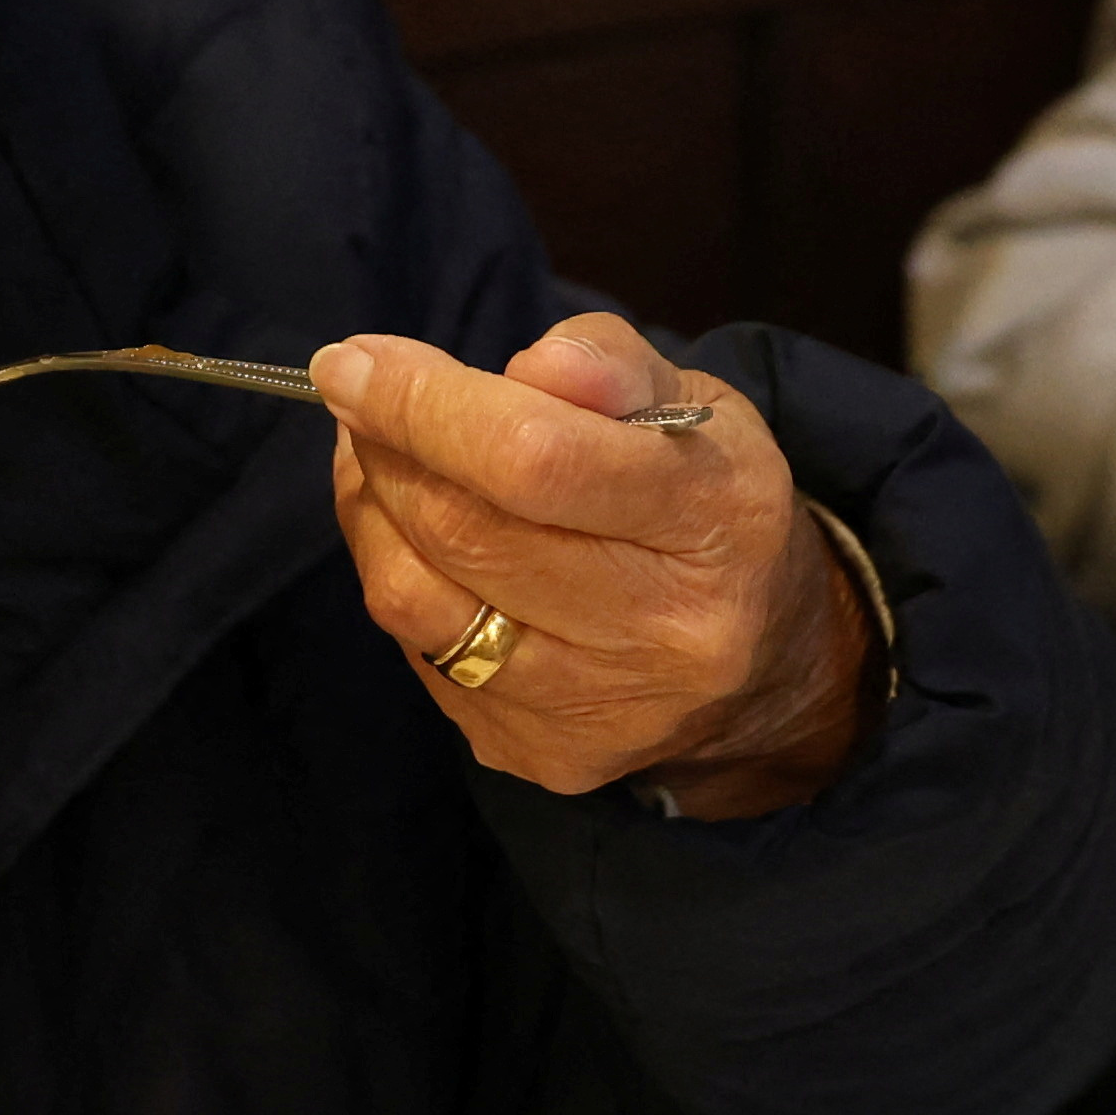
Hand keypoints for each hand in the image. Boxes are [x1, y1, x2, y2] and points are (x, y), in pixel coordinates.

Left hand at [317, 313, 868, 818]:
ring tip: (381, 461)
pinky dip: (397, 578)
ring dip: (371, 514)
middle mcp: (662, 631)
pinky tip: (416, 539)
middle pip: (464, 532)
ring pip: (417, 602)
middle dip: (387, 449)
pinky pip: (420, 654)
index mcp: (711, 521)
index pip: (535, 459)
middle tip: (365, 401)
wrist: (764, 662)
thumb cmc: (704, 498)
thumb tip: (532, 364)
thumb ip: (609, 364)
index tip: (351, 362)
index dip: (423, 405)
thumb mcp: (691, 403)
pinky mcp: (541, 753)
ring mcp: (597, 709)